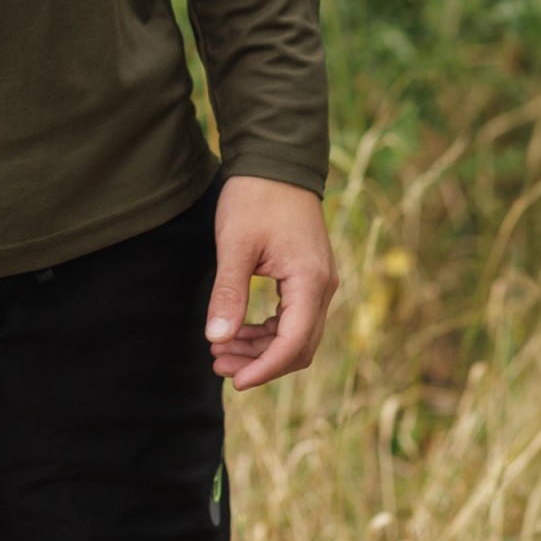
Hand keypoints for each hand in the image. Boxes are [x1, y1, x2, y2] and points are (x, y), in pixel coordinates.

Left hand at [204, 174, 338, 389]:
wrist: (275, 160)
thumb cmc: (254, 197)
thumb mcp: (234, 244)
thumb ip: (228, 293)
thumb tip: (217, 339)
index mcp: (310, 281)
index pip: (293, 344)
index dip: (264, 368)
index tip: (234, 381)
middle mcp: (323, 286)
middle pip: (298, 345)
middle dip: (259, 361)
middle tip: (218, 364)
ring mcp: (320, 281)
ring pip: (296, 333)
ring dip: (261, 347)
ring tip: (221, 351)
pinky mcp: (309, 275)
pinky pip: (294, 316)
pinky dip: (268, 329)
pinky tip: (239, 330)